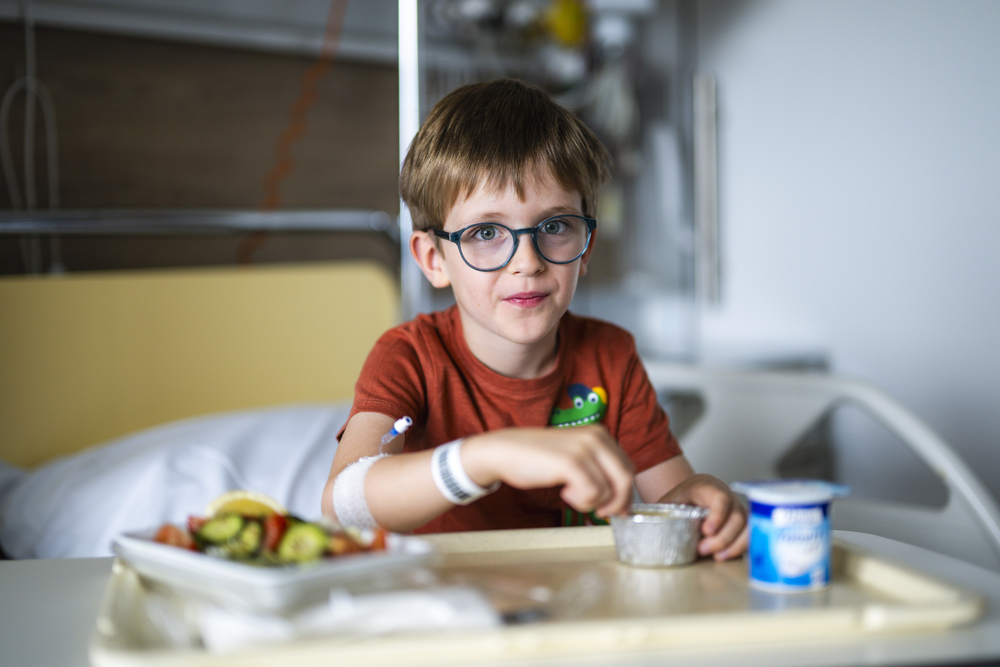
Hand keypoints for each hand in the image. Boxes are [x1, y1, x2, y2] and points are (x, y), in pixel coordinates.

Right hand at [463, 425, 634, 518]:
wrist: (505, 451)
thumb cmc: (538, 458)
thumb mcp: (576, 456)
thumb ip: (598, 471)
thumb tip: (622, 503)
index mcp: (600, 434)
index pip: (628, 468)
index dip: (626, 494)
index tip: (616, 509)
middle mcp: (596, 437)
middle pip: (625, 479)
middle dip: (616, 503)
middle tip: (600, 513)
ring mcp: (584, 448)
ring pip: (609, 491)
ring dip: (592, 503)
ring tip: (571, 495)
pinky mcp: (571, 462)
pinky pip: (592, 494)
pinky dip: (581, 501)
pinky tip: (564, 492)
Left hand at [660, 473, 747, 561]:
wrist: (694, 493)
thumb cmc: (683, 496)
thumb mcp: (671, 499)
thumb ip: (666, 510)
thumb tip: (655, 526)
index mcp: (710, 487)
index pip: (721, 498)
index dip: (717, 515)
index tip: (707, 530)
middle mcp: (729, 497)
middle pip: (736, 516)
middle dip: (722, 537)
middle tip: (703, 549)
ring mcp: (739, 510)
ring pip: (747, 527)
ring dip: (733, 545)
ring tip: (716, 556)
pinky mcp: (743, 523)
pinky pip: (750, 535)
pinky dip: (740, 547)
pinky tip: (724, 556)